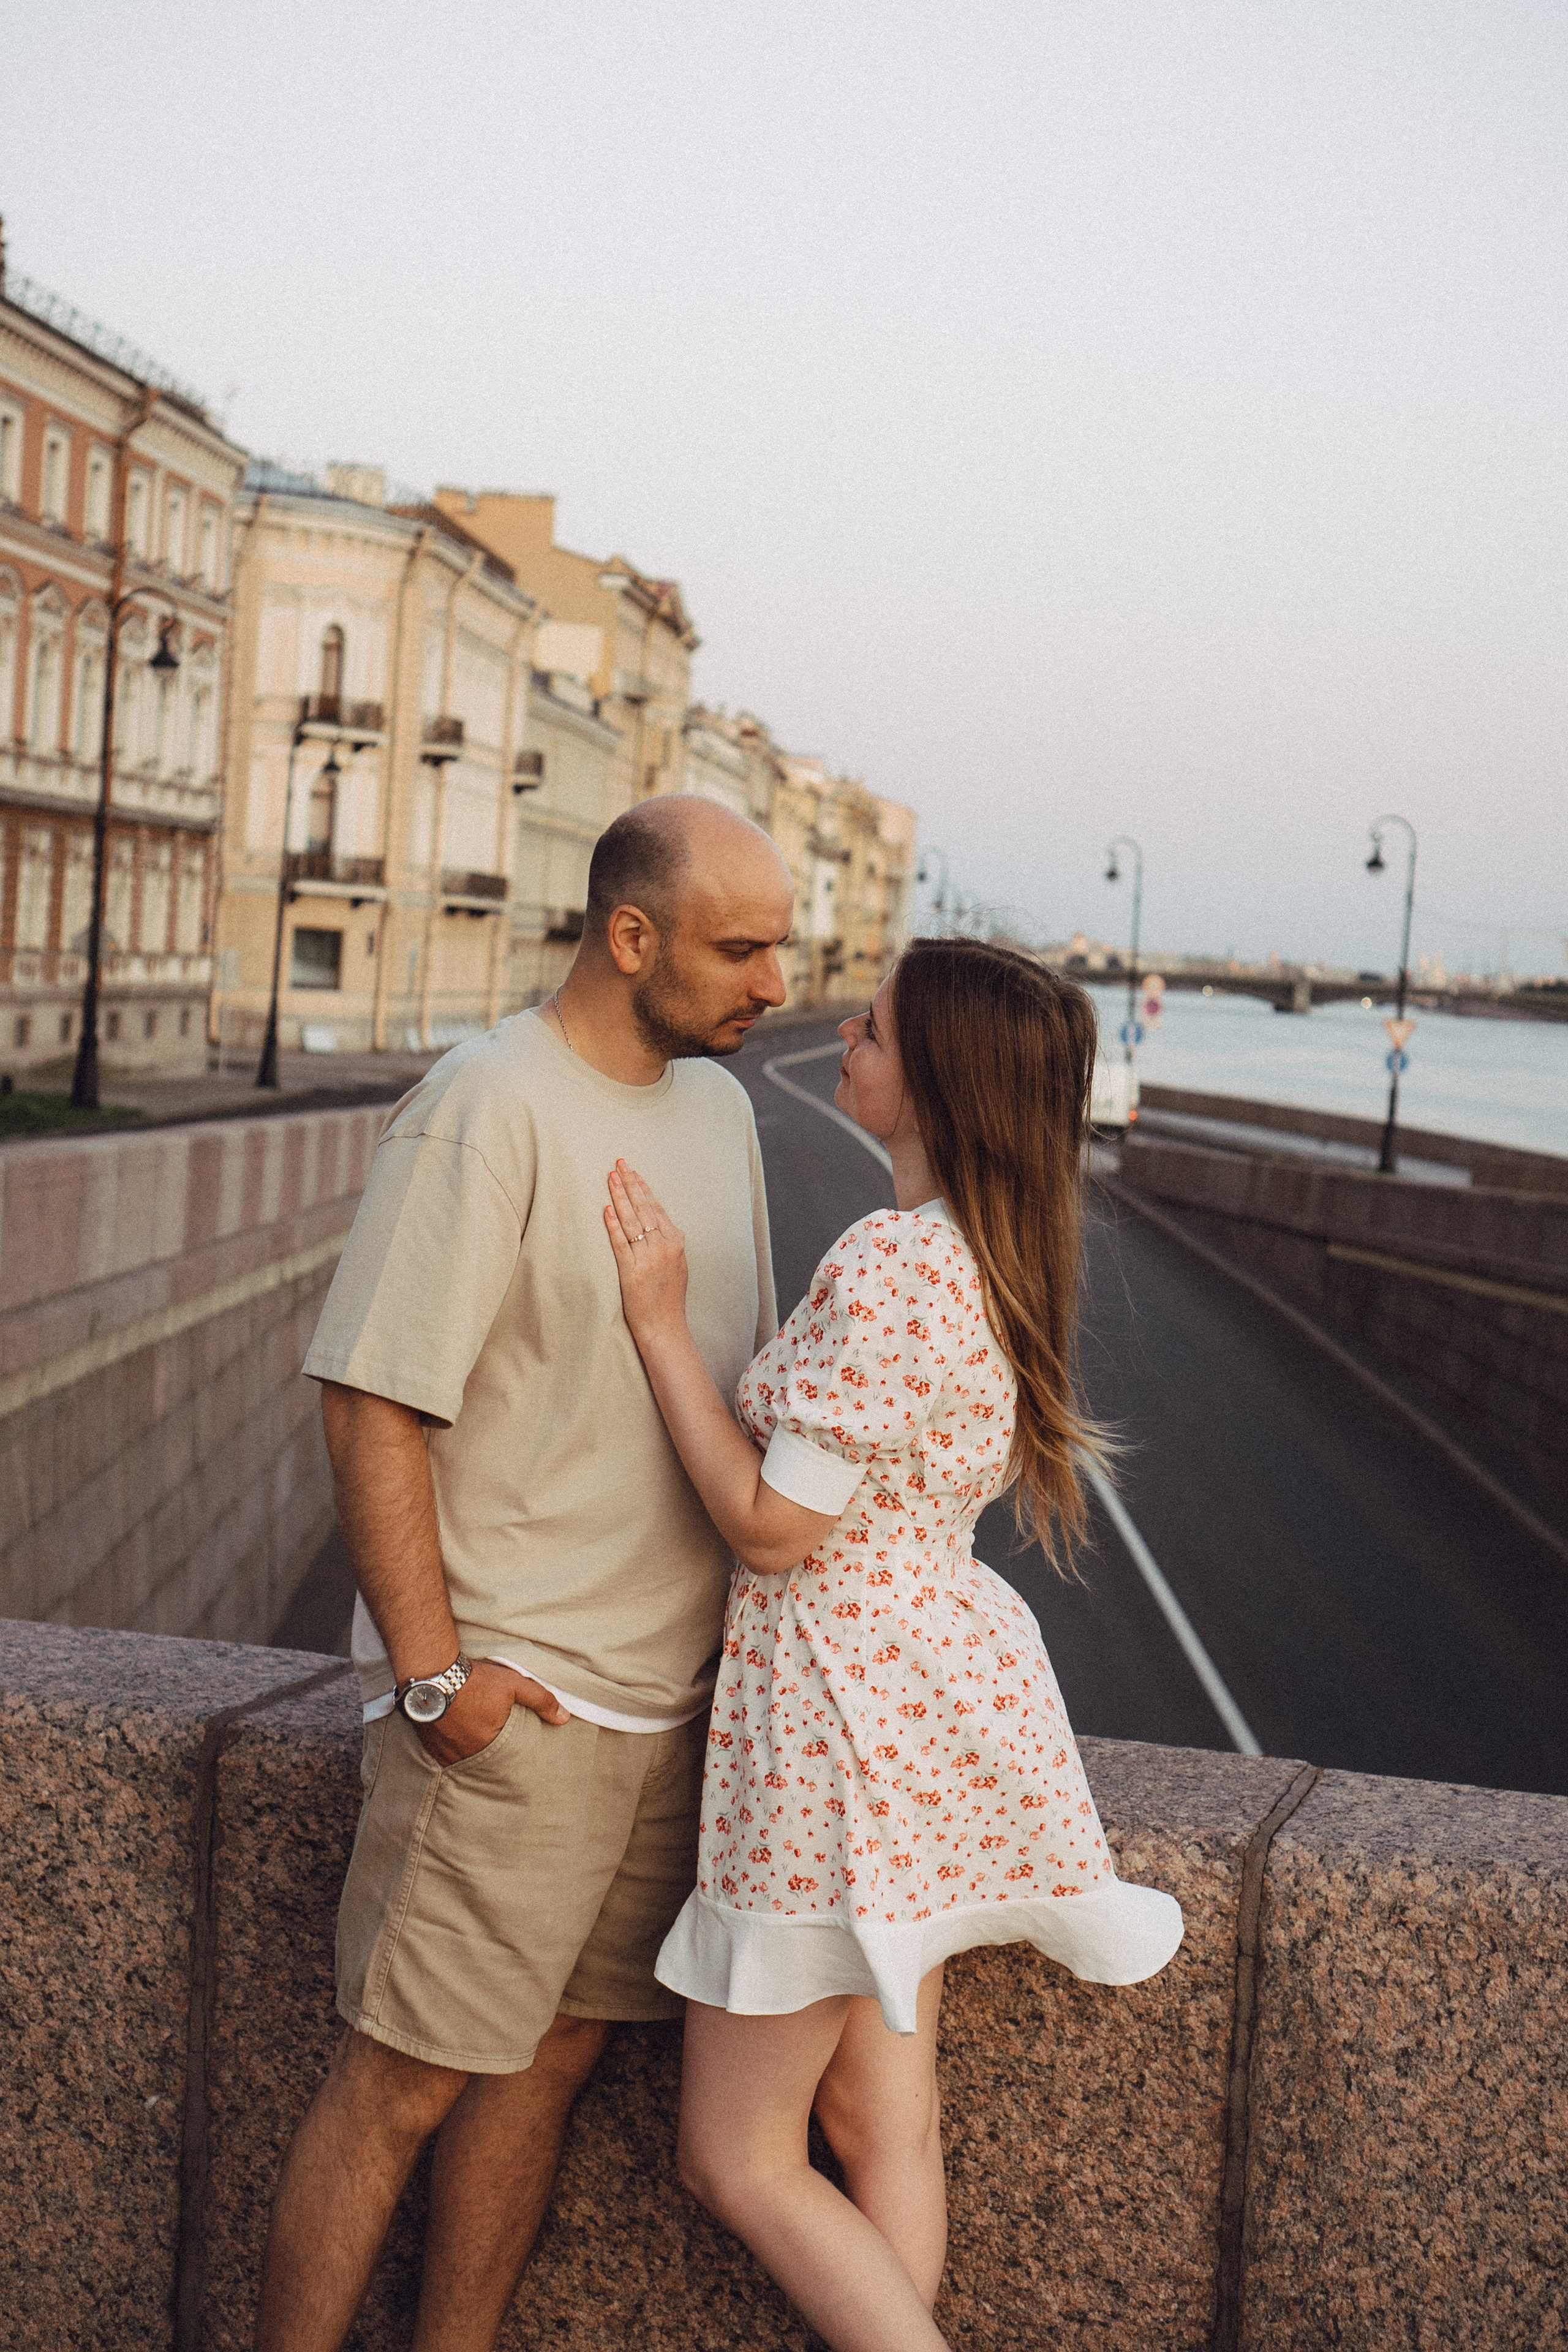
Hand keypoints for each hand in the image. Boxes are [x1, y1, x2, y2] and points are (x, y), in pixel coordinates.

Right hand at [414, 1658, 568, 1764]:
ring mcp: (444, 1752)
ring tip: (471, 1737)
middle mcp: (465, 1754)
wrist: (432, 1672)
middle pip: (482, 1760)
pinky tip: (452, 1735)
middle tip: (489, 1742)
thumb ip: (540, 1700)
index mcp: (488, 1744)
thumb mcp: (513, 1684)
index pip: (505, 1758)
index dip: (509, 1752)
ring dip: (468, 1750)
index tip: (510, 1748)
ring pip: (461, 1758)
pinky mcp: (427, 1744)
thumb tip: (564, 1718)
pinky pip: (442, 1754)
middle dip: (488, 1753)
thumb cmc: (475, 1679)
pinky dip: (449, 1747)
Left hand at [604, 1160, 688, 1342]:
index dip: (643, 1188)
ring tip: (610, 1178)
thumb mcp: (678, 1264)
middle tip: (619, 1163)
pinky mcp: (631, 1270)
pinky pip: (620, 1242)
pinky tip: (605, 1209)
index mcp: (675, 1242)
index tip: (633, 1172)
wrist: (664, 1325)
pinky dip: (612, 1224)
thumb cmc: (668, 1297)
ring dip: (619, 1197)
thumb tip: (657, 1224)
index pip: (656, 1207)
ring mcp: (648, 1257)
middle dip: (629, 1183)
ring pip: (631, 1220)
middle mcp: (663, 1246)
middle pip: (643, 1208)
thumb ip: (668, 1243)